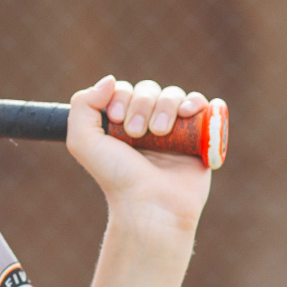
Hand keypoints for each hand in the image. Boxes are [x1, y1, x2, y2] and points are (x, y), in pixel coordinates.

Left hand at [66, 76, 212, 233]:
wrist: (151, 206)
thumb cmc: (116, 177)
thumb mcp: (83, 142)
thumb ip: (82, 106)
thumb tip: (110, 80)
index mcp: (121, 124)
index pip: (124, 90)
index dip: (122, 97)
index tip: (118, 120)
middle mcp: (148, 124)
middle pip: (150, 90)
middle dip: (143, 104)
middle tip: (138, 133)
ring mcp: (176, 130)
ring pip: (175, 94)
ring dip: (166, 105)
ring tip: (160, 132)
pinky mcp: (201, 138)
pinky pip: (205, 106)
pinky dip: (197, 102)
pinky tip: (188, 112)